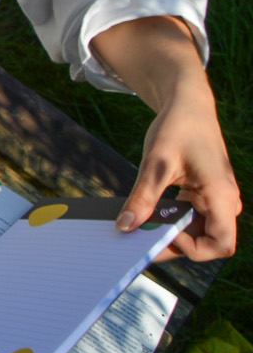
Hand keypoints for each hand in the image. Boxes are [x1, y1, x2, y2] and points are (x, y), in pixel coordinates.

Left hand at [121, 86, 239, 260]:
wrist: (188, 104)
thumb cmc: (178, 127)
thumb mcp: (156, 163)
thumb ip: (143, 198)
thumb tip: (126, 227)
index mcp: (222, 196)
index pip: (221, 245)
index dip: (194, 248)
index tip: (165, 231)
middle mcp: (226, 202)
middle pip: (208, 242)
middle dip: (175, 244)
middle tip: (140, 238)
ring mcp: (218, 199)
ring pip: (199, 232)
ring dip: (172, 233)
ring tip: (141, 226)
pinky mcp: (206, 195)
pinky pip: (193, 218)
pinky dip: (172, 220)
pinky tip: (149, 214)